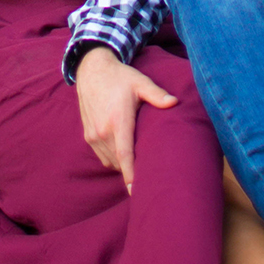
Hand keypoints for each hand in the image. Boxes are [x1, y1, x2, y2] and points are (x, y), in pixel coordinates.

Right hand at [75, 46, 176, 191]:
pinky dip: (114, 158)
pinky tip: (124, 149)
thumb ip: (157, 94)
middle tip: (151, 171)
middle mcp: (103, 131)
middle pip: (120, 162)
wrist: (91, 71)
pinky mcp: (88, 137)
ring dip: (123, 164)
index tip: (137, 192)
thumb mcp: (140, 82)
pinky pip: (103, 157)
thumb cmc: (120, 77)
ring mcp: (93, 136)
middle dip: (133, 170)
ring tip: (139, 160)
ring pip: (111, 162)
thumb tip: (175, 102)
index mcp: (118, 120)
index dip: (131, 176)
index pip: (125, 155)